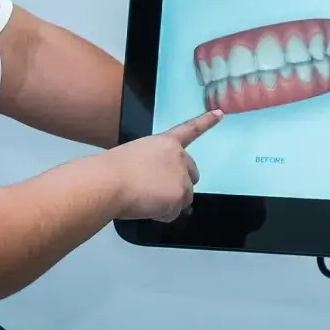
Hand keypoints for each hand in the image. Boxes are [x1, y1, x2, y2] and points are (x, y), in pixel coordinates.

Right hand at [103, 110, 221, 220]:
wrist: (108, 182)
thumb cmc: (112, 171)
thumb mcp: (136, 157)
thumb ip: (154, 165)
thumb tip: (155, 185)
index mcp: (166, 143)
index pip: (190, 130)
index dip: (206, 121)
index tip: (220, 114)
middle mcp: (179, 157)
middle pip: (192, 175)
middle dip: (180, 186)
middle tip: (156, 192)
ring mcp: (182, 177)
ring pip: (184, 198)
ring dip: (168, 203)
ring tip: (144, 198)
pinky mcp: (179, 196)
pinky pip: (173, 214)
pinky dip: (161, 215)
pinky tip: (145, 207)